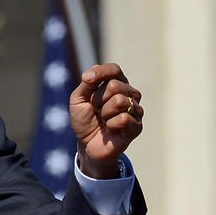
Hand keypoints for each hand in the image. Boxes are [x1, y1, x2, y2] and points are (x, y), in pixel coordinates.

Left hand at [70, 63, 143, 178]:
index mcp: (117, 83)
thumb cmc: (84, 120)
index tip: (86, 79)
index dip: (100, 72)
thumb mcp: (78, 99)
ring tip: (103, 120)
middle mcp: (129, 94)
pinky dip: (111, 124)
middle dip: (98, 99)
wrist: (86, 145)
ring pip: (120, 101)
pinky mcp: (137, 126)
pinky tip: (110, 129)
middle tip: (96, 110)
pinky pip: (124, 118)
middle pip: (114, 86)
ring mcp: (135, 110)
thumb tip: (92, 72)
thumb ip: (86, 84)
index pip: (114, 69)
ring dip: (104, 113)